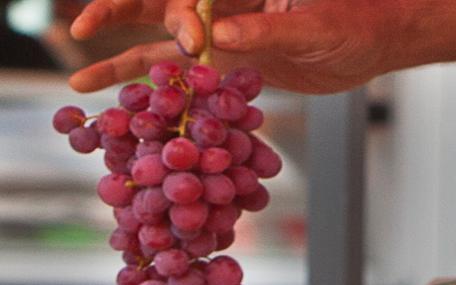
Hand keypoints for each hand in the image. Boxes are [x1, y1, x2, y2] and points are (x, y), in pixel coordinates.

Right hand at [66, 0, 424, 93]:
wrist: (378, 43)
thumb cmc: (359, 21)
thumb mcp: (319, 25)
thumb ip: (271, 28)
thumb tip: (219, 36)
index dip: (176, 10)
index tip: (190, 41)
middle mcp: (221, 2)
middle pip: (158, 5)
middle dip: (119, 14)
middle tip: (82, 28)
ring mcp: (220, 33)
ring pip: (158, 44)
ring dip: (118, 60)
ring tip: (77, 82)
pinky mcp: (226, 65)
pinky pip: (180, 76)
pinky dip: (150, 89)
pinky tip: (116, 104)